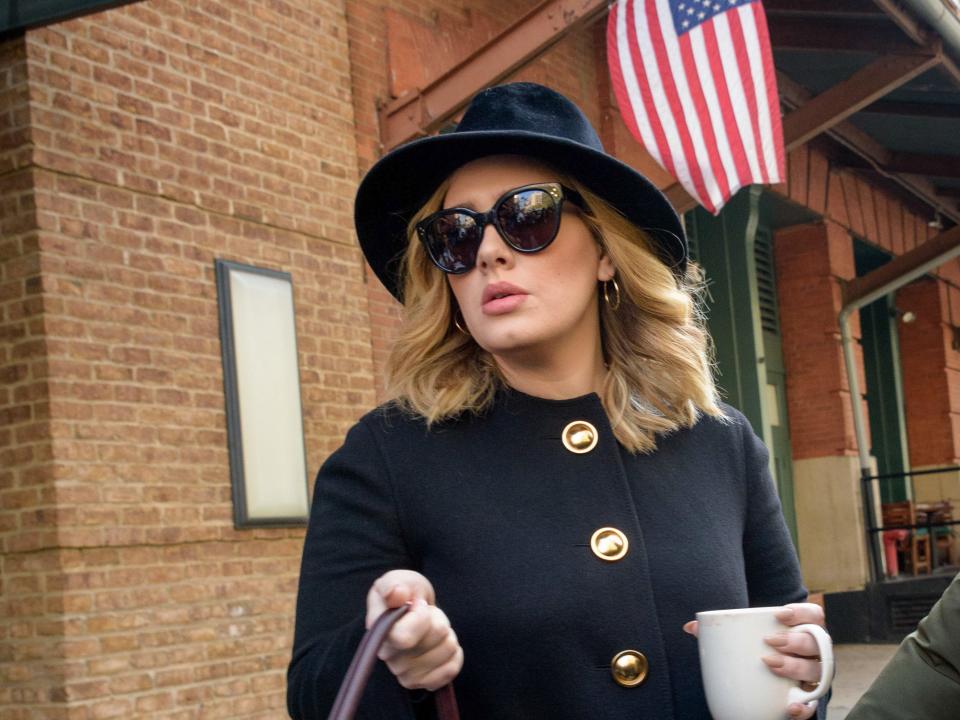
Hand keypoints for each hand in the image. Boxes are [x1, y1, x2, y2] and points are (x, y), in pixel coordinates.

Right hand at [366, 570, 463, 690]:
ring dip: (446, 634)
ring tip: (433, 628)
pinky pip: (453, 668)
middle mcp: (390, 659)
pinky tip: (441, 644)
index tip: (419, 604)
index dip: (421, 616)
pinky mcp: (424, 683)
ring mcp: (406, 674)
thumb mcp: (397, 579)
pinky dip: (454, 652)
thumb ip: (393, 585)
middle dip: (437, 620)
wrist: (412, 608)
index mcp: (379, 635)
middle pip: (434, 641)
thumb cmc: (404, 592)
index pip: (405, 638)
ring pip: (448, 650)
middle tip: (427, 615)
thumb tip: (396, 594)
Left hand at [683, 602, 827, 719]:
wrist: (768, 675)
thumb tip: (691, 627)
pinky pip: (813, 704)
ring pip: (817, 670)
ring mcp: (814, 674)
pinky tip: (790, 707)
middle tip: (770, 642)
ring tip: (772, 664)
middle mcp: (814, 651)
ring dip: (796, 667)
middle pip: (816, 642)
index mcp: (803, 628)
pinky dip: (804, 707)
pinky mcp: (809, 697)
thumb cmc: (759, 646)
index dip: (801, 612)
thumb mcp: (745, 635)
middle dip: (795, 641)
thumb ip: (722, 629)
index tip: (779, 614)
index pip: (813, 615)